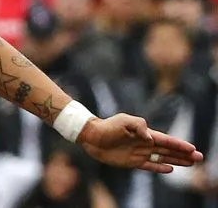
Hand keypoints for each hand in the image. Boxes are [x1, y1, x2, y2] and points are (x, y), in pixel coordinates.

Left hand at [78, 113, 202, 172]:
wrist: (92, 136)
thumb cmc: (108, 126)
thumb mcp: (124, 121)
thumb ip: (140, 127)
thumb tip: (151, 139)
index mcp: (145, 133)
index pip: (166, 140)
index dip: (179, 144)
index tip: (192, 149)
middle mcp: (145, 143)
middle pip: (168, 150)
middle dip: (183, 154)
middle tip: (199, 158)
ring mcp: (139, 153)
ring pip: (162, 158)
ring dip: (176, 160)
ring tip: (190, 163)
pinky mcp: (132, 162)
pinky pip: (149, 166)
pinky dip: (160, 168)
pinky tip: (170, 169)